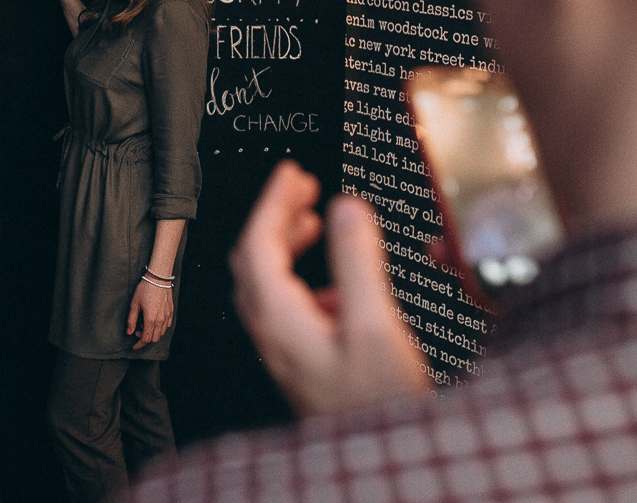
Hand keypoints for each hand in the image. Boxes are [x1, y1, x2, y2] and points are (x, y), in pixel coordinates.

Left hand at [127, 277, 173, 350]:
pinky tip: (153, 321)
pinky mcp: (171, 312)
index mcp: (150, 319)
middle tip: (137, 331)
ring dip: (152, 333)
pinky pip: (167, 326)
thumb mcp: (134, 304)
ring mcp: (167, 316)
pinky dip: (160, 328)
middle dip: (145, 339)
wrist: (158, 279)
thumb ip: (131, 320)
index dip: (139, 345)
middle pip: (154, 339)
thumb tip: (129, 332)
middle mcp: (160, 320)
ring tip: (144, 324)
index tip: (134, 346)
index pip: (145, 339)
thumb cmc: (145, 289)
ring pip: (161, 333)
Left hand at [230, 160, 430, 416]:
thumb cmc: (376, 406)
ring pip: (266, 284)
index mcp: (279, 319)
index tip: (291, 172)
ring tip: (312, 219)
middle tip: (300, 186)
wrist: (384, 464)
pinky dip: (302, 277)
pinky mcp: (301, 362)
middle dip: (273, 216)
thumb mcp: (375, 326)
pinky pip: (287, 308)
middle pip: (253, 260)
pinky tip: (335, 281)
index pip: (256, 243)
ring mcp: (283, 351)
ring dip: (284, 244)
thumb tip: (345, 208)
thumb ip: (357, 263)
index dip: (271, 201)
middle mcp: (272, 335)